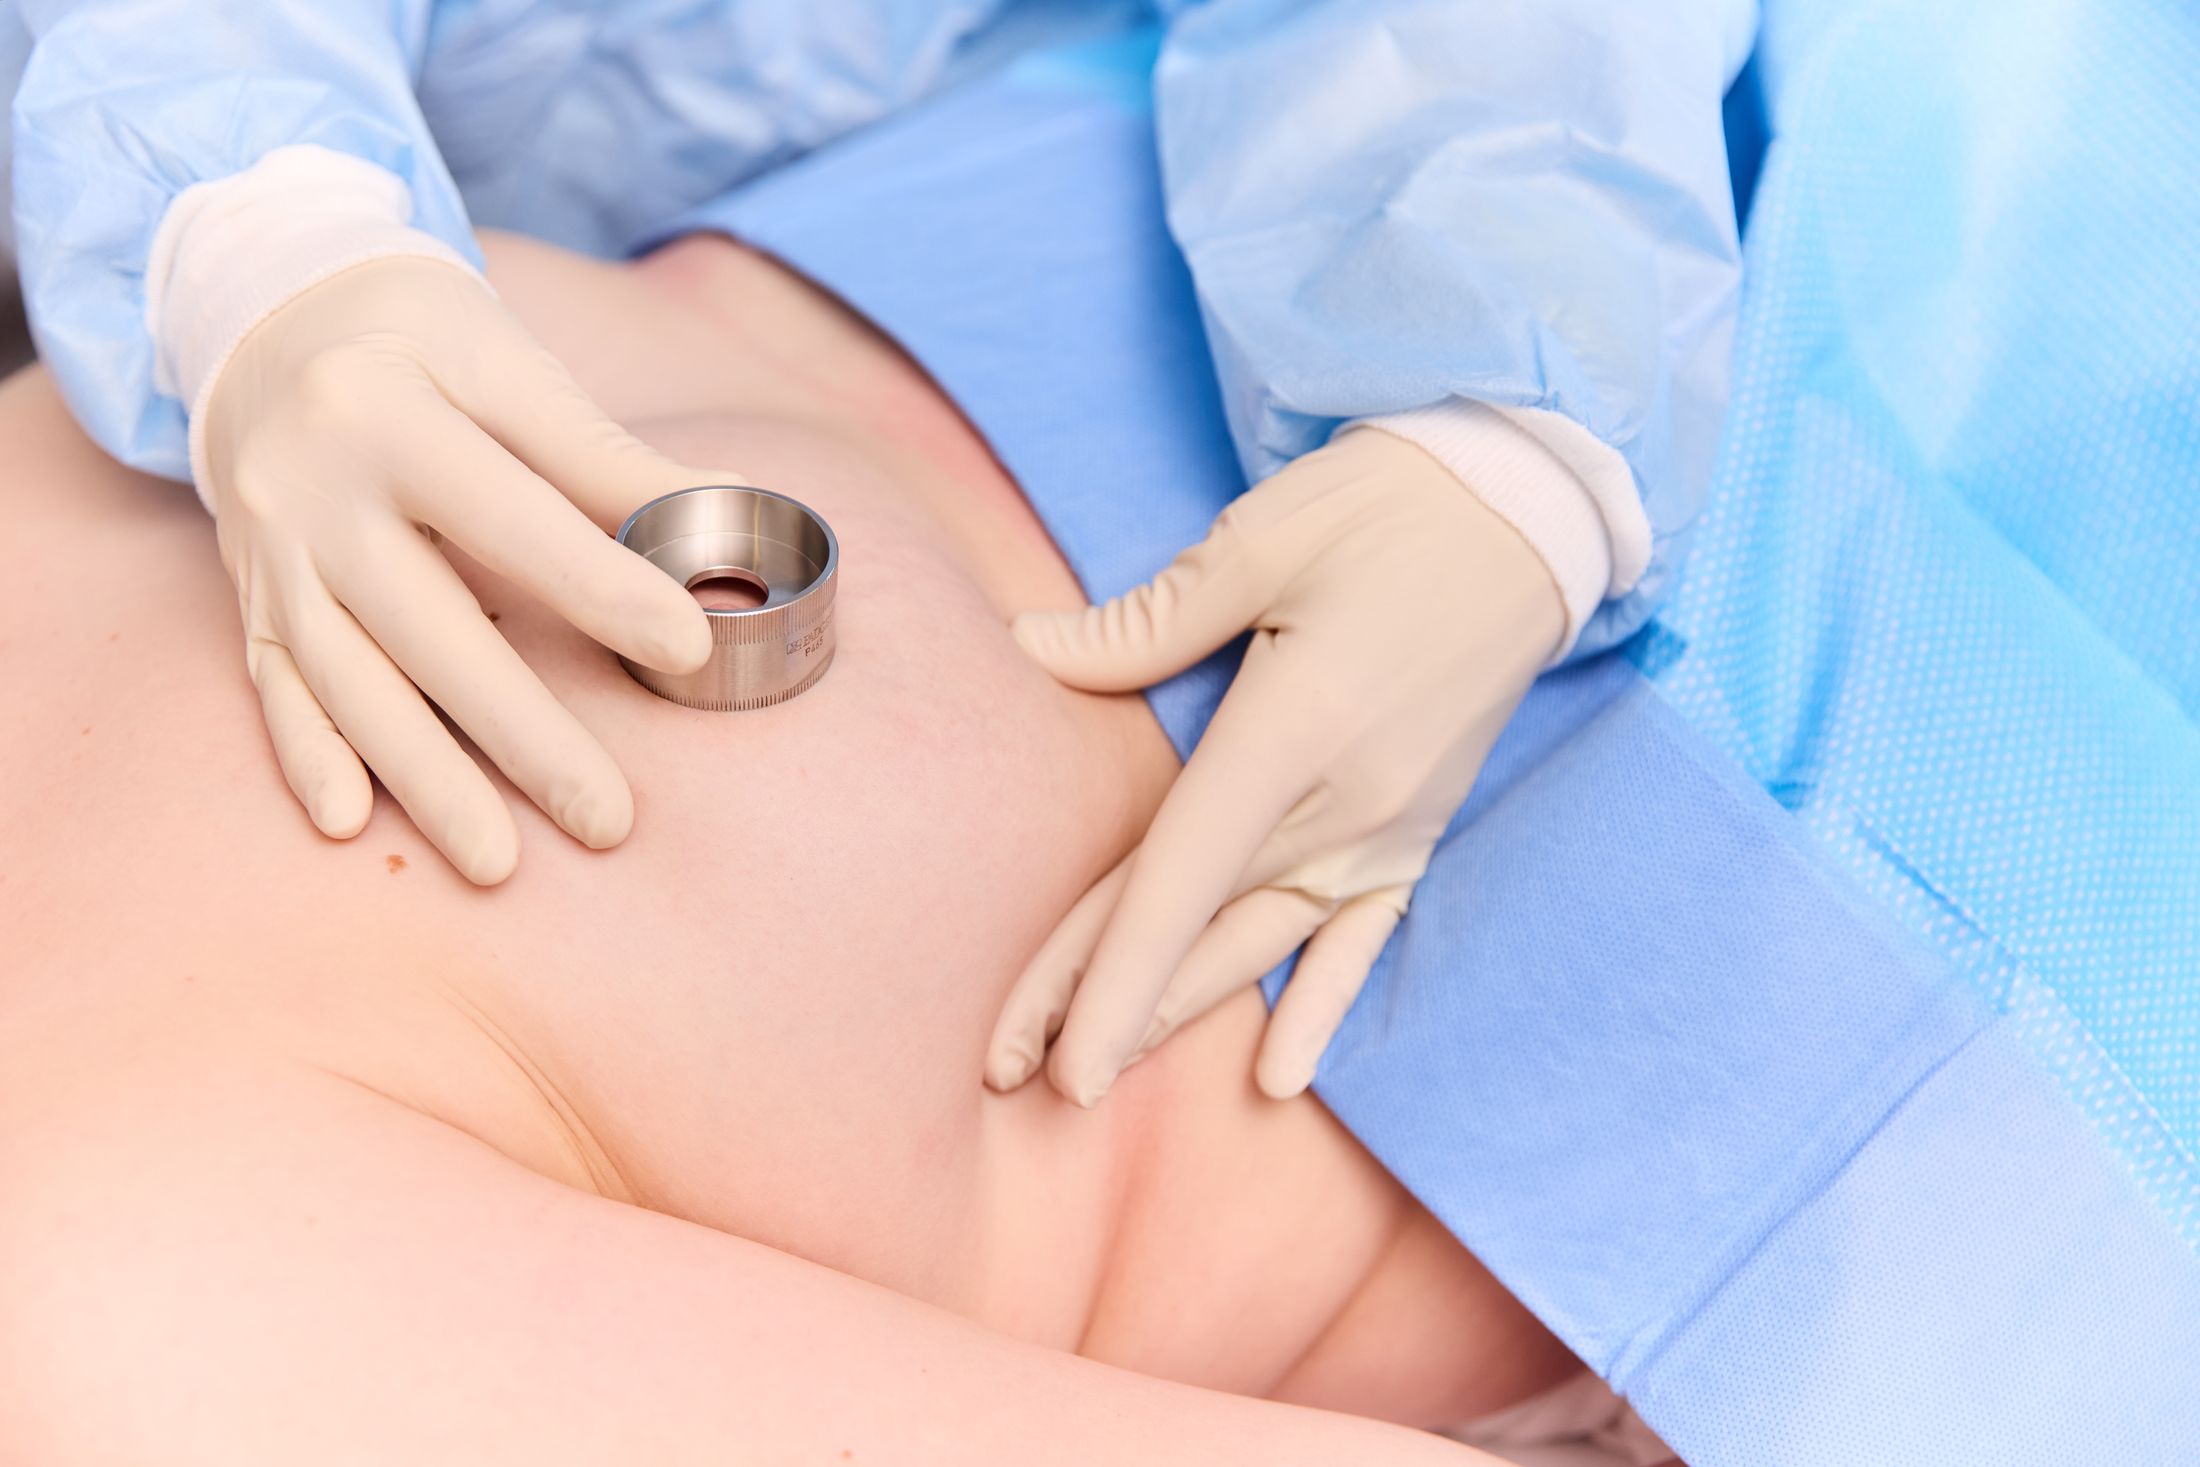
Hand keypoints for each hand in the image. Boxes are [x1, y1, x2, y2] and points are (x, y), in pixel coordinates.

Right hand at [200, 256, 726, 882]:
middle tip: (610, 820)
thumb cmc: (418, 343)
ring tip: (501, 863)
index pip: (507, 514)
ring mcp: (270, 554)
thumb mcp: (505, 363)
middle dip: (521, 734)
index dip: (598, 582)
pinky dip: (309, 757)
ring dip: (426, 779)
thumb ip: (601, 454)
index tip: (686, 644)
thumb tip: (720, 517)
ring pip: (351, 682)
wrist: (266, 321)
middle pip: (427, 628)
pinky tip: (353, 825)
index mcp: (385, 412)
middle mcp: (311, 490)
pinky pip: (274, 687)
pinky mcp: (249, 597)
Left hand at [985, 428, 1564, 1102]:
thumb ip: (1146, 621)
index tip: (1056, 1055)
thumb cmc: (1389, 505)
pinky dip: (1322, 1007)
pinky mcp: (1417, 828)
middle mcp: (1346, 800)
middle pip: (1198, 923)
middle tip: (1014, 1071)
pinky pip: (1362, 937)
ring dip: (1180, 1013)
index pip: (1179, 878)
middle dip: (1105, 1005)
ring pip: (1264, 942)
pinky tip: (1281, 1079)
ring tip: (1098, 1075)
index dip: (1108, 974)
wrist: (1529, 504)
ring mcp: (1389, 824)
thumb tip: (1031, 647)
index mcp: (1294, 727)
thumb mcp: (1260, 539)